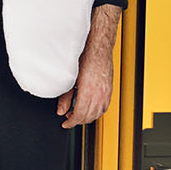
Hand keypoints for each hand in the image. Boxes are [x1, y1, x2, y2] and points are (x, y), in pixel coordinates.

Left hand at [57, 6, 120, 127]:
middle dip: (78, 121)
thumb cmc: (84, 57)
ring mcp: (106, 92)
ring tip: (78, 114)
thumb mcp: (70, 78)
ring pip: (99, 113)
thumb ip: (65, 96)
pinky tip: (90, 108)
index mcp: (88, 91)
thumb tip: (60, 110)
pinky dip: (97, 111)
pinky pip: (105, 107)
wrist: (98, 46)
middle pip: (89, 117)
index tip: (65, 124)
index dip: (71, 123)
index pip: (79, 115)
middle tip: (69, 118)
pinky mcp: (110, 89)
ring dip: (88, 117)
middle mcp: (99, 93)